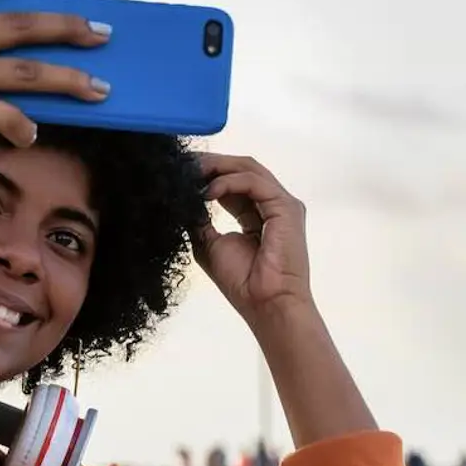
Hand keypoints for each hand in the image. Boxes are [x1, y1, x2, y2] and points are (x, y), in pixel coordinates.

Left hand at [191, 154, 313, 323]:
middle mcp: (271, 205)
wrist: (264, 302)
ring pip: (249, 169)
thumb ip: (199, 220)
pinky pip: (254, 182)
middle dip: (210, 163)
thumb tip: (182, 201)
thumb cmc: (241, 281)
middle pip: (241, 169)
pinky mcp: (286, 207)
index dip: (205, 174)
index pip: (231, 182)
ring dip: (217, 166)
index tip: (179, 171)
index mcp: (255, 213)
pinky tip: (207, 192)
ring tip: (190, 171)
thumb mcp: (208, 245)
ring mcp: (281, 204)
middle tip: (183, 163)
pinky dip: (228, 182)